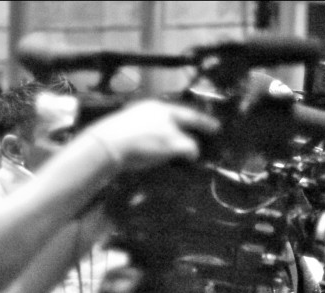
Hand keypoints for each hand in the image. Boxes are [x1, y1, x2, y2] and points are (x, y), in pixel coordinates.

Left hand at [85, 100, 220, 172]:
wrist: (106, 146)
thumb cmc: (143, 143)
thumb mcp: (172, 145)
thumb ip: (188, 147)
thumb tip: (194, 151)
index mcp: (167, 110)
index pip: (192, 116)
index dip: (206, 124)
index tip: (218, 128)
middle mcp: (153, 109)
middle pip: (177, 117)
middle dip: (190, 126)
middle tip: (201, 133)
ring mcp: (138, 115)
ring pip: (163, 122)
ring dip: (174, 132)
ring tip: (182, 141)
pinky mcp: (127, 126)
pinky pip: (151, 129)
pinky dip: (161, 136)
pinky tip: (160, 144)